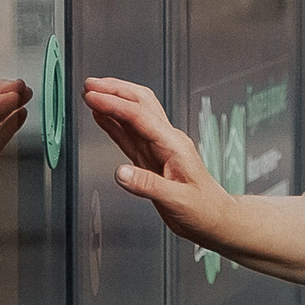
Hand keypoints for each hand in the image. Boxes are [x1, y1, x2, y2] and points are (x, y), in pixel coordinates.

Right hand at [83, 77, 234, 248]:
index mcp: (173, 145)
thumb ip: (148, 185)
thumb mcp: (177, 201)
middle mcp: (166, 140)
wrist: (214, 219)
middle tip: (90, 85)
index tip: (93, 97)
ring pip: (133, 115)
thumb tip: (120, 173)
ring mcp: (158, 147)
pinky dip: (113, 123)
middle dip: (114, 91)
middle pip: (139, 104)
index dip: (114, 104)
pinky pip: (129, 135)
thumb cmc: (203, 209)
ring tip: (91, 92)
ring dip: (113, 101)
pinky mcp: (150, 158)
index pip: (139, 116)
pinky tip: (101, 117)